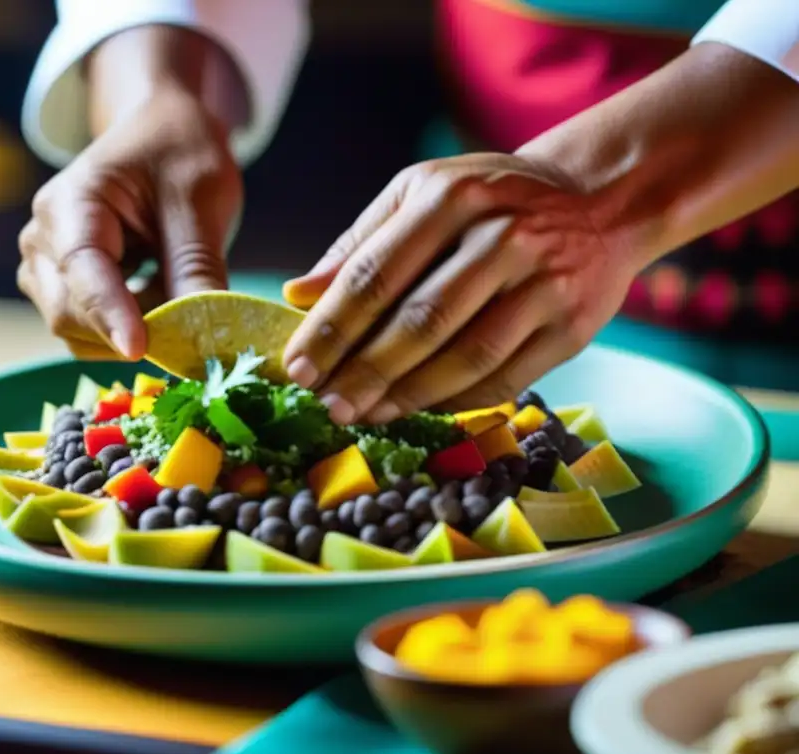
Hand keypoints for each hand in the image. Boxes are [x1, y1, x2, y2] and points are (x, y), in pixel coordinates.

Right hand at [18, 87, 242, 359]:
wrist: (162, 131)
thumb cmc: (180, 154)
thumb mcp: (202, 201)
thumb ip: (198, 268)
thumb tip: (207, 338)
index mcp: (71, 204)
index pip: (83, 271)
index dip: (110, 315)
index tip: (139, 349)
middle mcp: (43, 239)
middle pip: (69, 314)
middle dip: (128, 329)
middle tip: (191, 320)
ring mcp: (46, 268)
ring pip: (78, 332)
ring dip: (132, 331)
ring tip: (176, 288)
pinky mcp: (63, 289)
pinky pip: (90, 332)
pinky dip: (130, 329)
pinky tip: (161, 295)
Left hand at [281, 153, 641, 423]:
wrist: (599, 201)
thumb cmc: (491, 199)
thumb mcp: (423, 195)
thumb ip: (360, 243)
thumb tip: (297, 295)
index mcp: (450, 196)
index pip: (375, 273)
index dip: (331, 327)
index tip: (298, 367)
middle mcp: (502, 236)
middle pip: (420, 321)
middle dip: (364, 372)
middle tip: (327, 405)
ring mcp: (543, 283)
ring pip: (464, 357)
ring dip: (407, 396)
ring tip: (365, 414)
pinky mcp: (572, 326)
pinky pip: (503, 379)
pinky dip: (455, 402)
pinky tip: (418, 409)